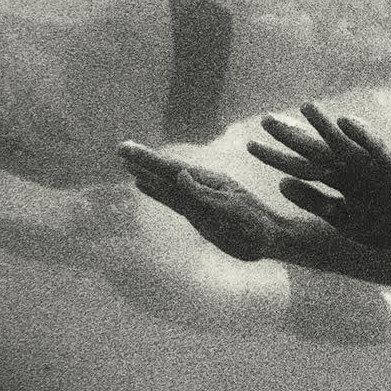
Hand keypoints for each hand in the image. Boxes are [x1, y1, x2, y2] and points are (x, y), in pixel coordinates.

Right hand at [117, 142, 281, 260]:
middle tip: (119, 149)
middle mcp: (200, 187)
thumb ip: (203, 194)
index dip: (148, 160)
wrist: (271, 240)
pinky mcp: (198, 213)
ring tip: (127, 165)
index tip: (126, 149)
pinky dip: (156, 191)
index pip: (172, 168)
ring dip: (146, 174)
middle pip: (166, 172)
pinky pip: (172, 199)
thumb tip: (179, 174)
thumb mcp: (231, 209)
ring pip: (166, 185)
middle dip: (143, 162)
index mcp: (208, 182)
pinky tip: (143, 186)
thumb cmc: (256, 226)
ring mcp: (198, 200)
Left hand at [248, 103, 390, 248]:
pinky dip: (362, 135)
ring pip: (342, 143)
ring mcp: (370, 166)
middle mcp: (350, 169)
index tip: (250, 145)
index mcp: (338, 181)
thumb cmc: (386, 228)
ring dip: (324, 125)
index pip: (301, 167)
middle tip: (265, 120)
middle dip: (291, 136)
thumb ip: (314, 202)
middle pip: (315, 151)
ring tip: (305, 107)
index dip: (276, 157)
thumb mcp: (343, 219)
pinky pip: (375, 148)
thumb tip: (282, 183)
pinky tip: (346, 121)